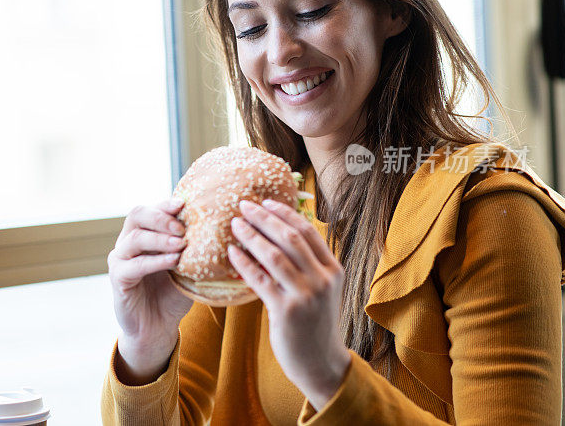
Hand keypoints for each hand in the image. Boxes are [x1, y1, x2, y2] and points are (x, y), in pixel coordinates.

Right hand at [107, 198, 193, 381]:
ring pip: (134, 238)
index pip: (150, 209)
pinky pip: (135, 265)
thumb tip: (224, 231)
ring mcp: (120, 260)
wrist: (156, 328)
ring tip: (181, 243)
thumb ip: (194, 249)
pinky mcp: (118, 279)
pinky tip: (174, 261)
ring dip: (160, 238)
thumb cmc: (172, 294)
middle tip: (182, 226)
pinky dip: (156, 260)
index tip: (185, 204)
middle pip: (137, 215)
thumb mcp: (186, 267)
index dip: (165, 204)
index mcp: (143, 234)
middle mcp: (127, 243)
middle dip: (161, 217)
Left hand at [227, 198, 351, 410]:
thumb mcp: (322, 290)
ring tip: (235, 224)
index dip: (285, 213)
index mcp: (333, 270)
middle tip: (244, 205)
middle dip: (264, 218)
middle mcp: (322, 279)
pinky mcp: (286, 311)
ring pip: (274, 255)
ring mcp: (305, 295)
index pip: (308, 231)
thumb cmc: (315, 323)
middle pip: (290, 238)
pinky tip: (232, 252)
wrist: (321, 363)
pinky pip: (260, 279)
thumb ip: (309, 265)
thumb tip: (282, 233)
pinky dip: (244, 263)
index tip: (266, 201)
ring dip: (251, 236)